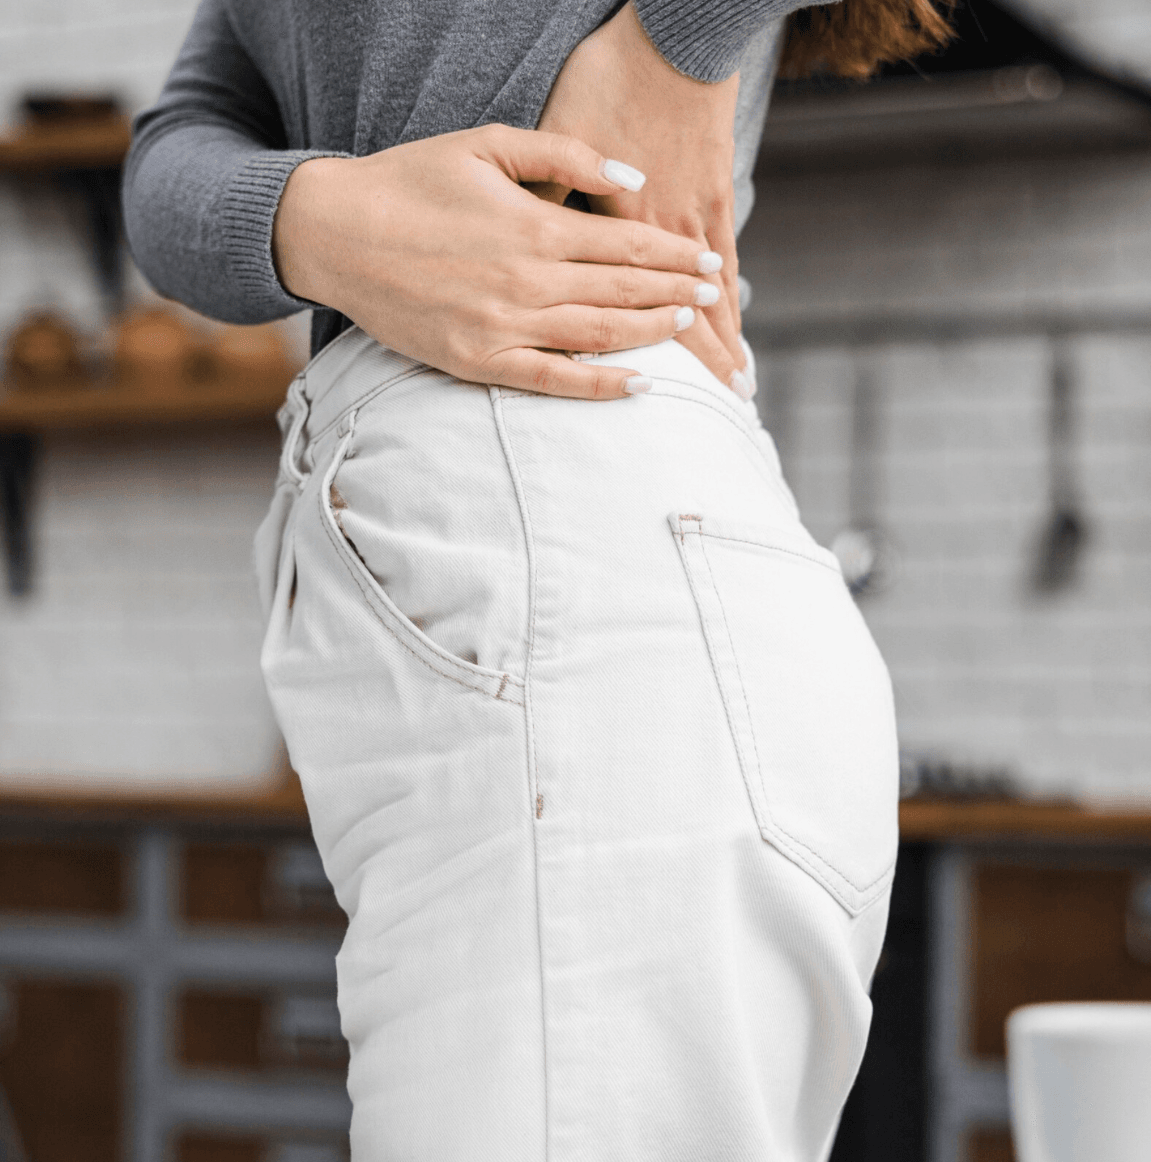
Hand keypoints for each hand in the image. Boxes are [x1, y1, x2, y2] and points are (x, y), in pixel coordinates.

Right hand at [272, 124, 722, 399]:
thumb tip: (632, 179)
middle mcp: (528, 282)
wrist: (335, 233)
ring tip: (688, 331)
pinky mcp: (479, 362)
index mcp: (535, 227)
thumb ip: (565, 156)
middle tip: (712, 296)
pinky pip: (553, 381)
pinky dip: (601, 386)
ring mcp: (504, 327)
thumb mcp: (486, 143)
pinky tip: (640, 386)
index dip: (673, 257)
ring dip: (652, 335)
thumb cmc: (409, 181)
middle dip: (677, 295)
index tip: (707, 263)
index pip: (626, 247)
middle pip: (624, 294)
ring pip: (600, 337)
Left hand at [531, 2, 751, 398]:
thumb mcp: (559, 132)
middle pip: (672, 317)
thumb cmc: (606, 80)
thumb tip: (537, 242)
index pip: (620, 310)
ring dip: (719, 346)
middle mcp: (656, 234)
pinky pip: (728, 264)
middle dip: (693, 370)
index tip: (647, 399)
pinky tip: (735, 324)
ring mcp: (692, 219)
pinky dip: (732, 300)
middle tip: (711, 414)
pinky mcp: (716, 199)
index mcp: (607, 227)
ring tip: (736, 387)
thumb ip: (550, 194)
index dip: (635, 358)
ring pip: (707, 297)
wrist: (675, 35)